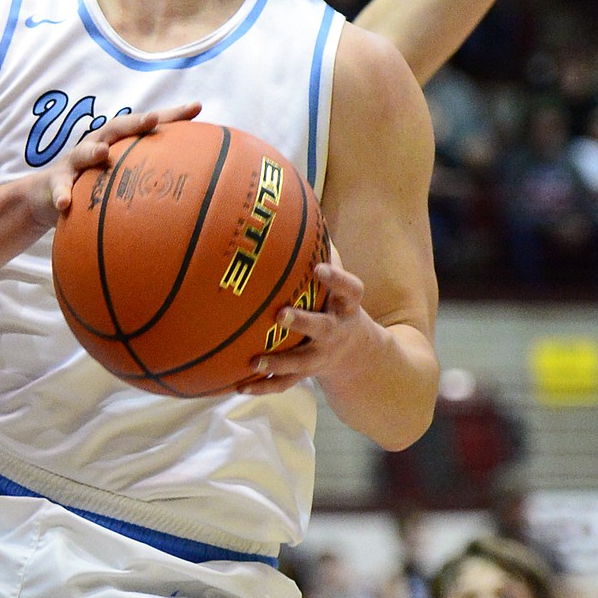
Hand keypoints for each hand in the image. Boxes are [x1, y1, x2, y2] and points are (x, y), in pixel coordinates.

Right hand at [38, 101, 201, 226]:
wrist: (49, 196)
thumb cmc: (96, 184)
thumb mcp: (121, 177)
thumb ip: (148, 178)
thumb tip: (194, 190)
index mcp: (118, 142)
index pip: (147, 126)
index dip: (171, 116)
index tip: (196, 107)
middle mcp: (98, 144)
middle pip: (117, 128)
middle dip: (134, 123)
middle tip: (152, 120)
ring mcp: (75, 162)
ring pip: (84, 153)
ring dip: (93, 151)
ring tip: (102, 154)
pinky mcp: (57, 182)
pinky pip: (59, 188)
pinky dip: (62, 194)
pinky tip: (65, 204)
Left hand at [237, 248, 368, 393]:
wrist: (360, 356)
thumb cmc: (338, 306)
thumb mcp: (339, 286)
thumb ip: (324, 255)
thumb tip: (301, 211)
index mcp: (346, 307)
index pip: (350, 290)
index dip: (337, 278)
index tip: (319, 267)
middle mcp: (336, 332)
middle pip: (323, 328)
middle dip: (303, 322)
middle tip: (281, 314)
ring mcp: (322, 357)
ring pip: (302, 363)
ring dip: (279, 362)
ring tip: (254, 360)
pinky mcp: (307, 375)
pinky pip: (285, 384)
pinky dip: (262, 386)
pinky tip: (237, 385)